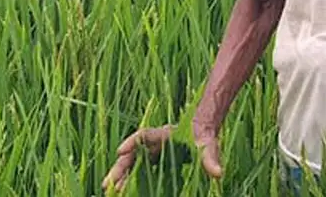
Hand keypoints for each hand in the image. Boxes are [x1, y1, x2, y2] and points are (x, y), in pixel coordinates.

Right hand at [100, 123, 223, 192]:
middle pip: (131, 154)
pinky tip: (125, 191)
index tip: (120, 152)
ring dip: (121, 177)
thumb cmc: (203, 137)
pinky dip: (131, 180)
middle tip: (108, 184)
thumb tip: (218, 173)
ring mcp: (153, 153)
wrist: (202, 134)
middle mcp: (154, 144)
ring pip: (132, 164)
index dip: (131, 142)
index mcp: (163, 135)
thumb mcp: (208, 145)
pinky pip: (140, 171)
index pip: (144, 135)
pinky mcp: (155, 162)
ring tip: (112, 191)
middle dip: (119, 169)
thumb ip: (210, 158)